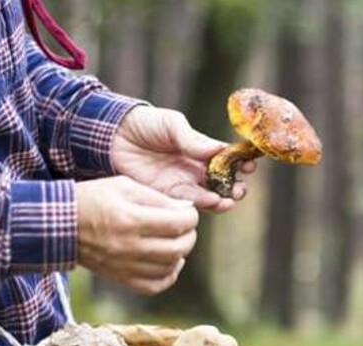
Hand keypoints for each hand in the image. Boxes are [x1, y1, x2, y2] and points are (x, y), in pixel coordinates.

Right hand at [75, 176, 198, 294]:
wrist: (62, 224)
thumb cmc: (93, 199)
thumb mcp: (123, 186)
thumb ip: (157, 198)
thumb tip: (186, 208)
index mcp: (130, 219)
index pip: (177, 223)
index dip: (190, 217)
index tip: (187, 212)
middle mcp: (129, 246)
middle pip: (177, 248)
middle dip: (189, 235)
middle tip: (185, 226)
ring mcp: (125, 266)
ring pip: (169, 267)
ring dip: (180, 254)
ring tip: (176, 241)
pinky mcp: (121, 278)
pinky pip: (154, 286)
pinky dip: (168, 276)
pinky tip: (169, 263)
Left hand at [112, 105, 255, 212]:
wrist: (113, 136)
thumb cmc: (145, 124)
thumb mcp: (172, 125)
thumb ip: (193, 139)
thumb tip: (219, 149)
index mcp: (200, 149)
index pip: (226, 159)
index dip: (241, 163)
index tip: (250, 165)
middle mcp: (194, 168)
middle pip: (222, 182)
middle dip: (235, 187)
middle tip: (240, 188)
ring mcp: (181, 183)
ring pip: (209, 196)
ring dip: (222, 199)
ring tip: (229, 199)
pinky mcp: (166, 195)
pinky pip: (188, 204)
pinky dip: (203, 205)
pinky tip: (212, 202)